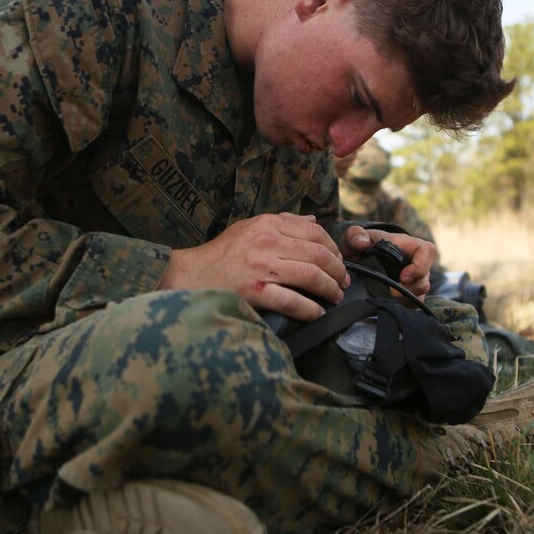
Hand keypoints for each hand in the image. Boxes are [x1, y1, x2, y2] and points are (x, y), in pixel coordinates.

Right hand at [158, 213, 349, 320]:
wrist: (190, 274)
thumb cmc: (222, 253)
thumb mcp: (250, 226)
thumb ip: (284, 222)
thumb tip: (313, 219)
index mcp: (268, 224)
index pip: (315, 232)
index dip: (334, 248)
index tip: (340, 261)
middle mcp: (267, 242)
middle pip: (318, 255)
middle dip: (338, 271)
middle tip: (343, 283)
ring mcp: (261, 267)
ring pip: (311, 277)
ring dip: (330, 289)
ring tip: (335, 297)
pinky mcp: (255, 292)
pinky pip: (291, 301)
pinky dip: (309, 309)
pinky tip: (317, 313)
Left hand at [341, 226, 435, 298]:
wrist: (358, 261)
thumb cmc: (363, 245)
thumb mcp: (355, 236)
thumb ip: (355, 234)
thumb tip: (362, 243)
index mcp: (410, 247)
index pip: (428, 252)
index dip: (420, 266)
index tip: (403, 277)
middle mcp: (417, 266)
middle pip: (423, 282)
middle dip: (407, 291)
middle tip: (388, 293)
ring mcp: (414, 283)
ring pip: (418, 297)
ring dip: (401, 301)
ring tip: (383, 298)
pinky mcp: (408, 298)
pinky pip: (410, 307)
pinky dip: (398, 308)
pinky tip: (384, 304)